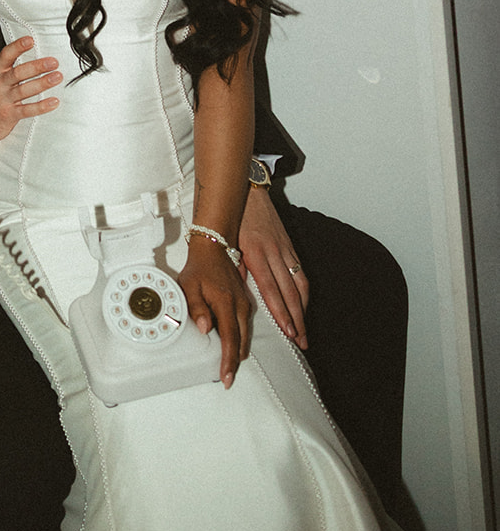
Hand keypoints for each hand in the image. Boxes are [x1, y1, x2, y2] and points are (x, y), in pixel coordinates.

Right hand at [0, 36, 61, 153]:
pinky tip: (53, 102)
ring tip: (57, 77)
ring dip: (43, 83)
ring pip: (25, 89)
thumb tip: (31, 59)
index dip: (18, 47)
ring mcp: (4, 100)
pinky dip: (42, 106)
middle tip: (53, 62)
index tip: (30, 40)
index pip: (6, 56)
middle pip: (19, 72)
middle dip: (37, 66)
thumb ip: (8, 70)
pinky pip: (28, 110)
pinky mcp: (9, 115)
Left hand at [179, 237, 252, 388]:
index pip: (230, 339)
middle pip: (241, 342)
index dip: (228, 361)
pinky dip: (241, 340)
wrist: (214, 248)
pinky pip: (246, 326)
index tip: (226, 377)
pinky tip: (234, 347)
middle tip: (227, 379)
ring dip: (239, 352)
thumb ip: (196, 307)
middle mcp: (240, 306)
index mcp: (226, 303)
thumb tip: (204, 329)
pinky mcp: (245, 302)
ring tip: (230, 368)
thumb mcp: (190, 285)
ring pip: (246, 336)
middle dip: (235, 362)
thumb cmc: (199, 267)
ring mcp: (244, 304)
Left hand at [238, 186, 308, 349]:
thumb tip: (237, 292)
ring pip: (299, 284)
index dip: (282, 312)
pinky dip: (304, 292)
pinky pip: (300, 273)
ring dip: (303, 309)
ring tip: (303, 330)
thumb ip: (233, 267)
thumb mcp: (226, 240)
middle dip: (297, 319)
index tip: (288, 331)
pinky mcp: (289, 245)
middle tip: (301, 341)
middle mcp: (274, 253)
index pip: (271, 290)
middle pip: (290, 292)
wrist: (247, 189)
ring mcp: (284, 249)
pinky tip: (303, 304)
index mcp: (256, 253)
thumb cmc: (233, 215)